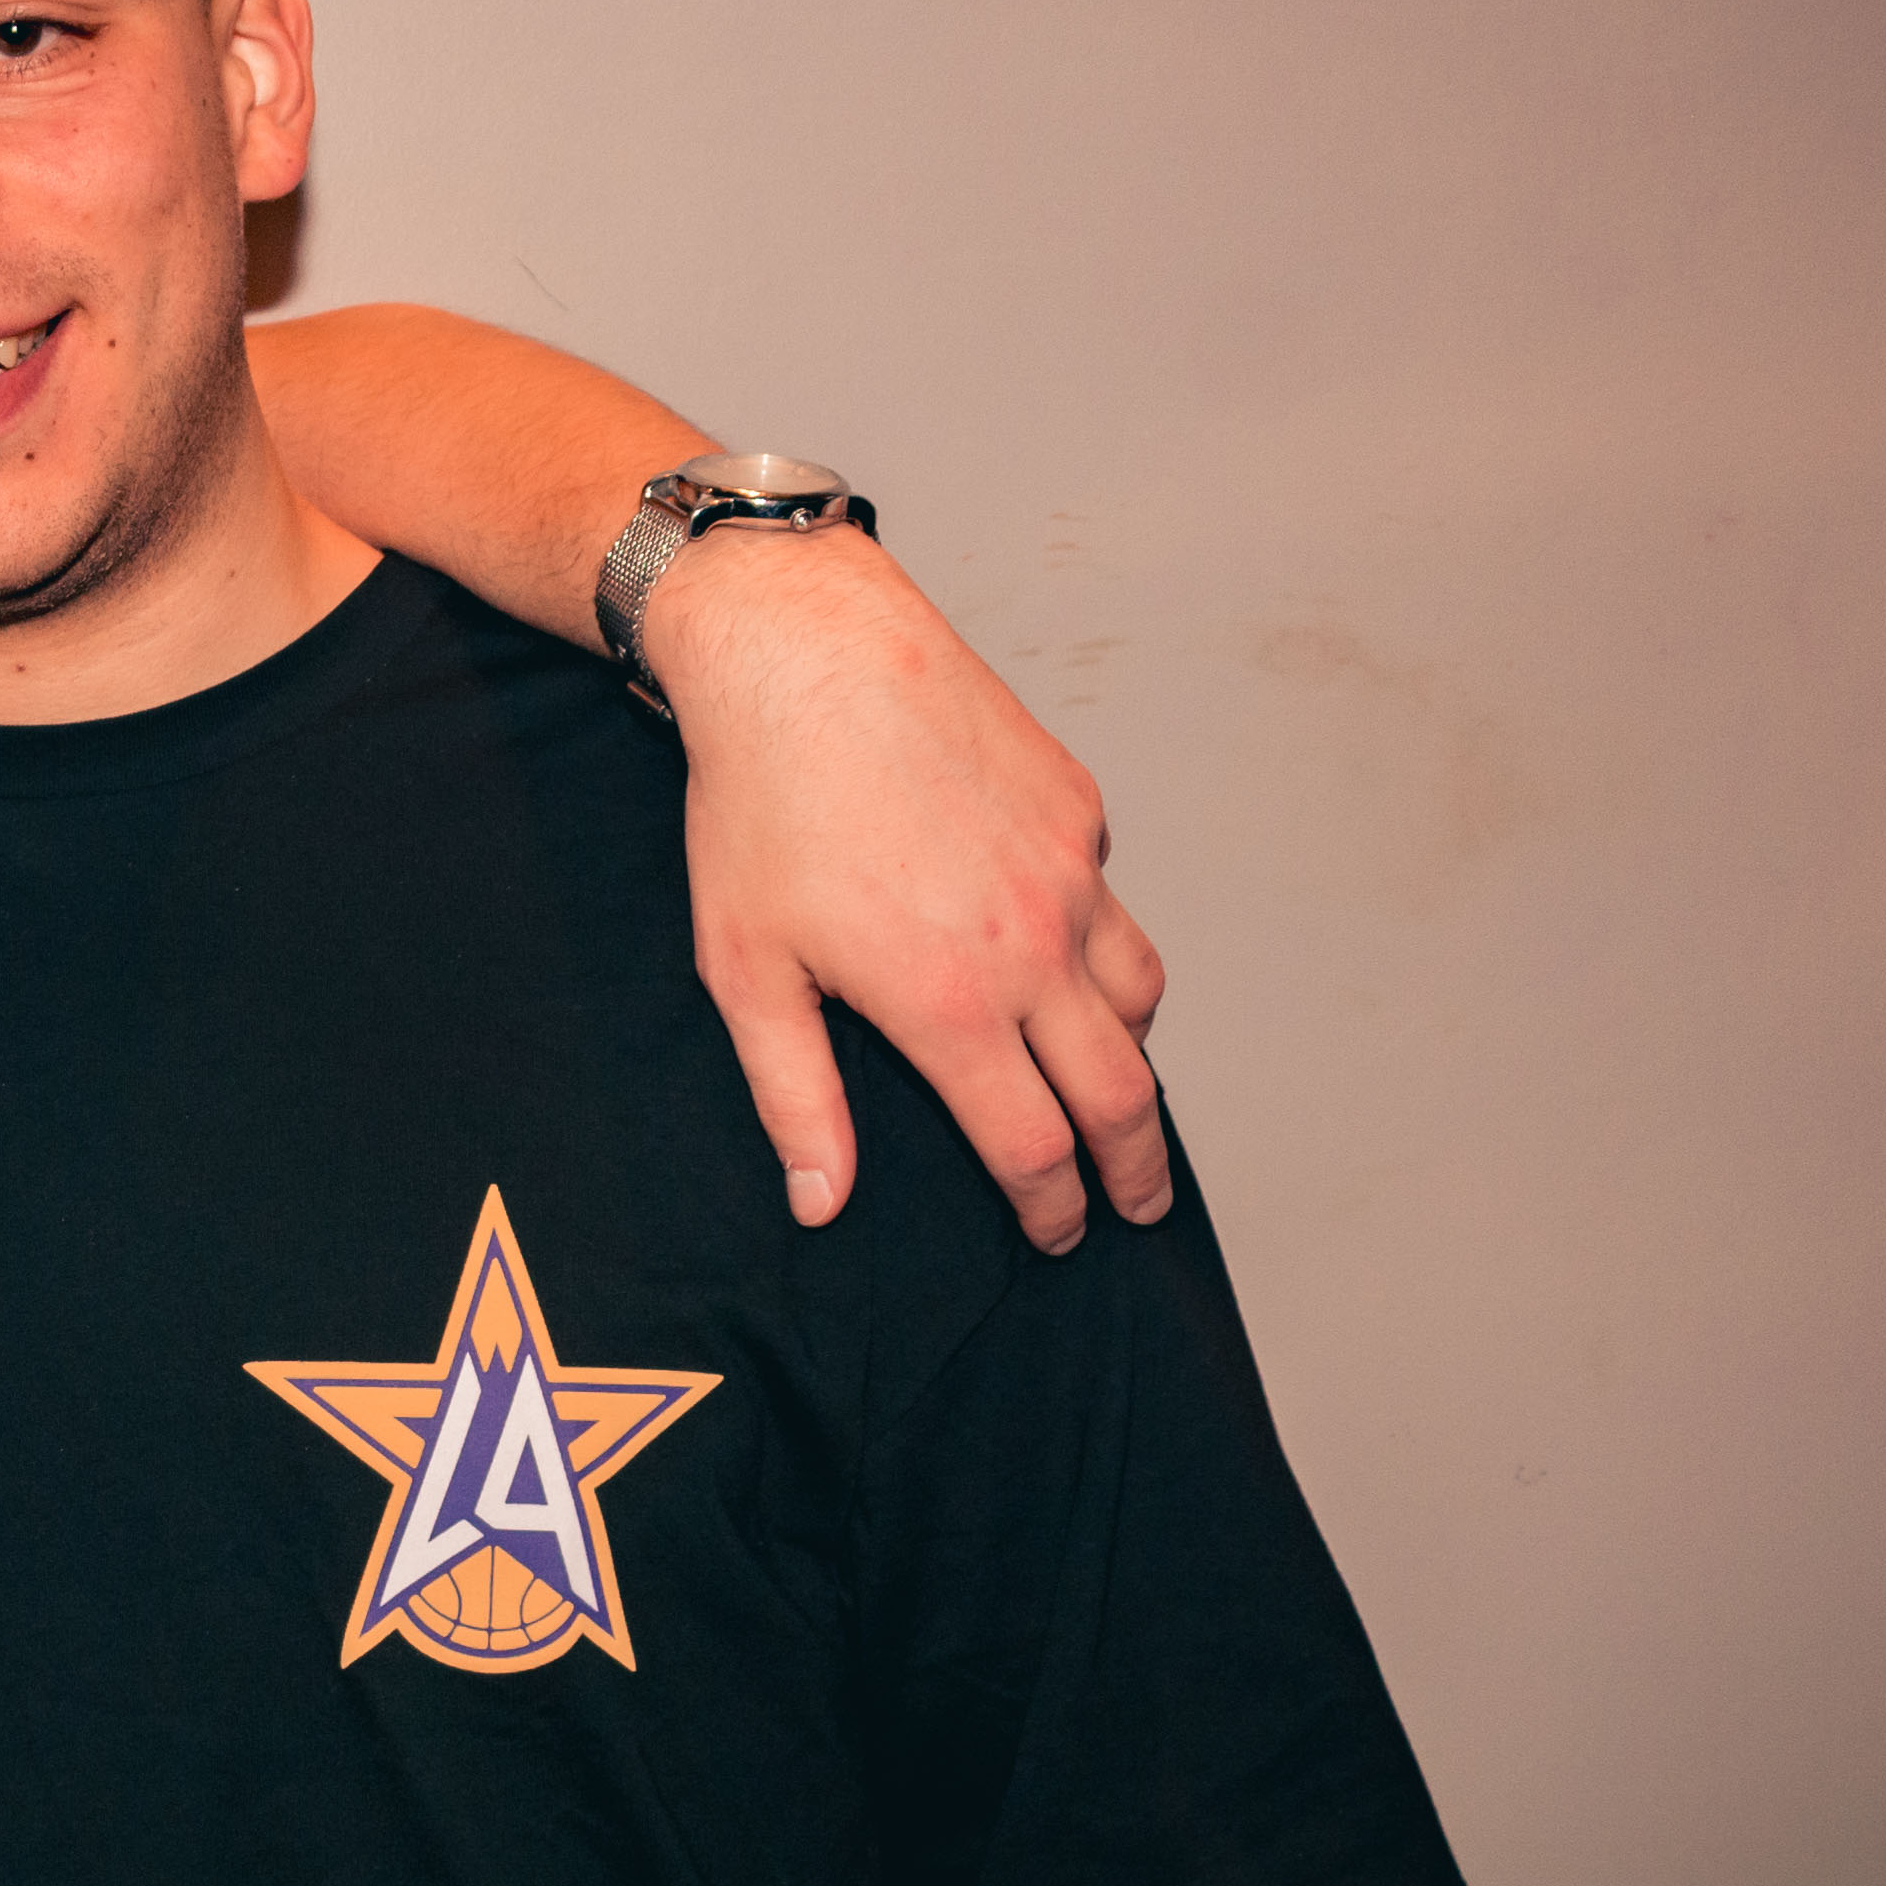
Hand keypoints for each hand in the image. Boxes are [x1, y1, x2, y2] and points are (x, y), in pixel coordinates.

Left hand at [644, 525, 1167, 1249]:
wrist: (804, 652)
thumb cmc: (759, 805)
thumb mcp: (746, 970)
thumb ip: (797, 1099)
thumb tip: (822, 1200)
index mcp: (951, 1003)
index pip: (1035, 1148)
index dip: (1055, 1209)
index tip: (1063, 1234)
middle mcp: (1033, 946)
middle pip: (1122, 1094)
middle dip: (1137, 1167)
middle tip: (1140, 1204)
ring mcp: (1070, 874)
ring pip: (1140, 996)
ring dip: (1134, 1058)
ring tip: (1114, 1091)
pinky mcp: (1077, 811)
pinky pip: (1111, 903)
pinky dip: (1099, 947)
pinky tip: (1055, 949)